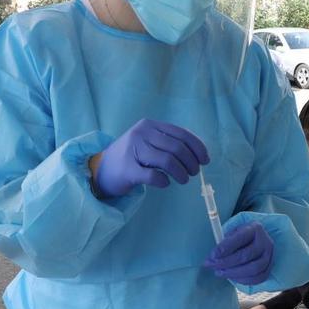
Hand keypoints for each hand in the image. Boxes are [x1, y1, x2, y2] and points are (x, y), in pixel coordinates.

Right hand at [93, 119, 209, 197]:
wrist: (102, 169)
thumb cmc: (132, 156)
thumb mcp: (149, 142)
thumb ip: (169, 143)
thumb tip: (199, 155)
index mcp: (150, 125)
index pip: (181, 134)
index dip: (197, 147)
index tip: (205, 160)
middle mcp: (141, 134)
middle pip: (177, 148)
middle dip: (191, 162)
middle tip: (194, 173)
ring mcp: (133, 150)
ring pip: (168, 161)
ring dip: (181, 173)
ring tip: (183, 179)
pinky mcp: (127, 170)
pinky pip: (153, 176)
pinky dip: (164, 181)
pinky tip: (165, 183)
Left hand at [205, 221, 274, 285]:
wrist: (256, 240)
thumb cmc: (241, 236)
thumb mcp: (233, 231)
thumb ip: (225, 240)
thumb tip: (214, 255)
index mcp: (255, 228)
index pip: (240, 238)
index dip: (225, 248)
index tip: (212, 255)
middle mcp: (265, 242)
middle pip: (246, 256)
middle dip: (226, 262)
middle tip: (211, 265)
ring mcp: (269, 256)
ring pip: (253, 269)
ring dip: (233, 273)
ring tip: (219, 272)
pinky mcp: (269, 267)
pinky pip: (258, 278)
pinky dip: (243, 280)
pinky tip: (231, 277)